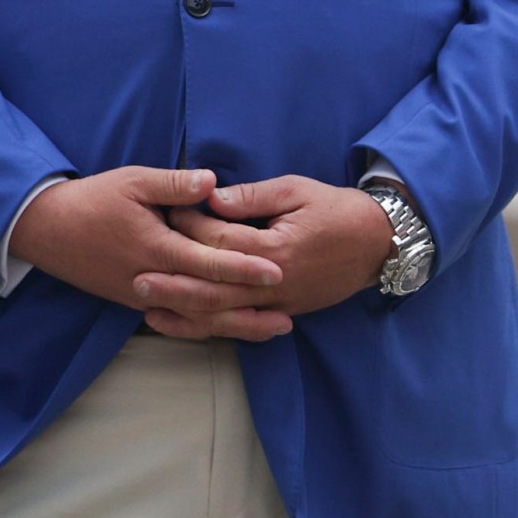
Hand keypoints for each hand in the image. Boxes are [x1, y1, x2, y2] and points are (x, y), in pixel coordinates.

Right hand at [8, 167, 291, 341]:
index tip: (277, 270)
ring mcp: (143, 296)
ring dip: (234, 326)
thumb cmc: (93, 200)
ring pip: (195, 318)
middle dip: (248, 310)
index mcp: (156, 247)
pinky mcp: (136, 302)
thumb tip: (213, 183)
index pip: (208, 262)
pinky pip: (178, 319)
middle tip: (288, 316)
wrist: (46, 229)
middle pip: (207, 302)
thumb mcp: (134, 181)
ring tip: (273, 329)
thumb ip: (175, 185)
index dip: (243, 268)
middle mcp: (152, 279)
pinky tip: (232, 328)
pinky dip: (207, 327)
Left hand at [141, 176, 397, 329]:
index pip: (222, 240)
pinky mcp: (286, 311)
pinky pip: (241, 324)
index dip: (191, 227)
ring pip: (224, 314)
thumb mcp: (296, 189)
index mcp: (276, 246)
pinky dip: (212, 327)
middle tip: (137, 278)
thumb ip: (253, 197)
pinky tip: (187, 325)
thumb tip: (212, 197)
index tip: (167, 214)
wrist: (380, 243)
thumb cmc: (337, 209)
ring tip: (149, 309)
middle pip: (214, 287)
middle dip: (174, 283)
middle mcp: (274, 281)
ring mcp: (280, 301)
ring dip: (185, 313)